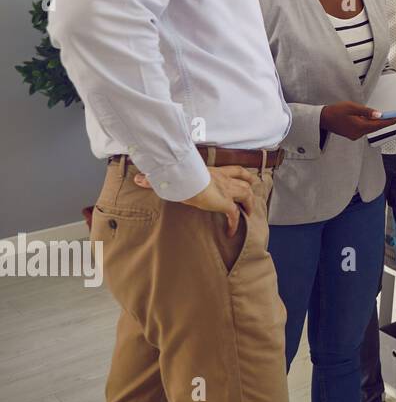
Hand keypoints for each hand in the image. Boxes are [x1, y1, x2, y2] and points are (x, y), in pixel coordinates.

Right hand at [133, 165, 255, 237]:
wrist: (185, 178)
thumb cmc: (177, 174)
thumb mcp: (170, 175)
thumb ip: (155, 179)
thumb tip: (138, 178)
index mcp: (215, 171)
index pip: (234, 169)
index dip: (242, 174)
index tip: (246, 178)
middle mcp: (224, 179)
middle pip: (245, 179)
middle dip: (250, 186)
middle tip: (251, 194)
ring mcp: (227, 190)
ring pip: (246, 195)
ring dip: (249, 204)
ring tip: (248, 213)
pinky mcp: (225, 203)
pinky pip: (234, 215)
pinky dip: (235, 224)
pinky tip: (231, 232)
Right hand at [322, 102, 395, 140]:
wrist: (323, 118)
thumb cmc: (336, 111)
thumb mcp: (352, 107)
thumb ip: (366, 111)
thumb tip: (379, 114)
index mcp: (360, 127)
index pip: (379, 125)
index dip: (390, 121)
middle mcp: (359, 133)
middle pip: (375, 128)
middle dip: (385, 122)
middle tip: (395, 116)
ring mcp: (355, 135)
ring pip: (370, 128)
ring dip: (376, 123)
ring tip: (384, 117)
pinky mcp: (352, 134)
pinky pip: (364, 129)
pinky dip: (369, 124)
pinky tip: (369, 119)